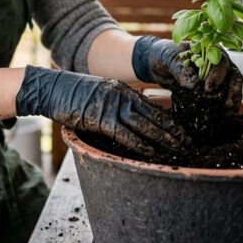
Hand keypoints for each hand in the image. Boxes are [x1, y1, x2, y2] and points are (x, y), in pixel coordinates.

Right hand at [15, 66, 189, 155]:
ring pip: (145, 125)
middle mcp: (122, 97)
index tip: (182, 130)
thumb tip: (132, 118)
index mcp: (123, 91)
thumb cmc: (74, 95)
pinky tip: (152, 152)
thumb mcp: (101, 94)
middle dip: (173, 130)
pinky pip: (126, 134)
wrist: (53, 89)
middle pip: (154, 115)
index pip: (152, 106)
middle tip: (188, 142)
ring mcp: (112, 107)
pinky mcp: (101, 120)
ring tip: (177, 148)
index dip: (169, 119)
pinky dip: (140, 144)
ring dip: (163, 138)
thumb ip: (117, 103)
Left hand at [132, 36, 242, 110]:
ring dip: (233, 100)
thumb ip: (181, 68)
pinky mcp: (212, 89)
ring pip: (232, 86)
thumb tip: (194, 84)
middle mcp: (218, 62)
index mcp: (210, 50)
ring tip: (228, 114)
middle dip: (231, 91)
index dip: (217, 76)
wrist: (158, 63)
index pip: (220, 62)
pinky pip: (223, 96)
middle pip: (233, 75)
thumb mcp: (170, 58)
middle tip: (224, 106)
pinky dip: (225, 106)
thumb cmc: (165, 55)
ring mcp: (217, 75)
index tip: (208, 89)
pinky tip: (225, 116)